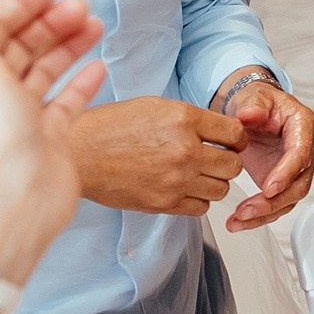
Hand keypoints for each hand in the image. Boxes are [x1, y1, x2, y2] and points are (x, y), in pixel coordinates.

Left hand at [0, 0, 107, 282]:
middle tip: (81, 7)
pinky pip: (67, 102)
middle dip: (49, 22)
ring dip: (68, 46)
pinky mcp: (50, 137)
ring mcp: (24, 117)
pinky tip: (100, 66)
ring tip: (95, 26)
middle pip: (22, 46)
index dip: (19, 4)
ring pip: (46, 70)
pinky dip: (82, 82)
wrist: (19, 198)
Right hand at [68, 95, 246, 217]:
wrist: (77, 153)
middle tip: (215, 158)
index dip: (237, 138)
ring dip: (214, 181)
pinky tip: (183, 188)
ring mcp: (176, 179)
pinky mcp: (164, 203)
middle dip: (229, 161)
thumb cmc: (109, 127)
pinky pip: (201, 207)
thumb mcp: (154, 106)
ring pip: (222, 189)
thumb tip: (218, 130)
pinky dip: (197, 199)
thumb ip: (190, 119)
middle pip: (234, 165)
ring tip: (197, 174)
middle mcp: (185, 149)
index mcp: (183, 119)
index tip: (231, 141)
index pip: (236, 133)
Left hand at [215, 74, 313, 231]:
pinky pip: (275, 204)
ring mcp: (294, 170)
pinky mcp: (282, 182)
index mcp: (304, 127)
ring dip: (264, 214)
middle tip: (248, 209)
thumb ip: (253, 104)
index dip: (286, 173)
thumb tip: (250, 114)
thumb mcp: (254, 96)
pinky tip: (239, 221)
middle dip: (273, 202)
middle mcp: (305, 151)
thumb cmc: (258, 102)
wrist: (253, 110)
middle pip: (299, 185)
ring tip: (238, 220)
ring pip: (288, 200)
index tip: (268, 188)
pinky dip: (258, 216)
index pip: (301, 155)